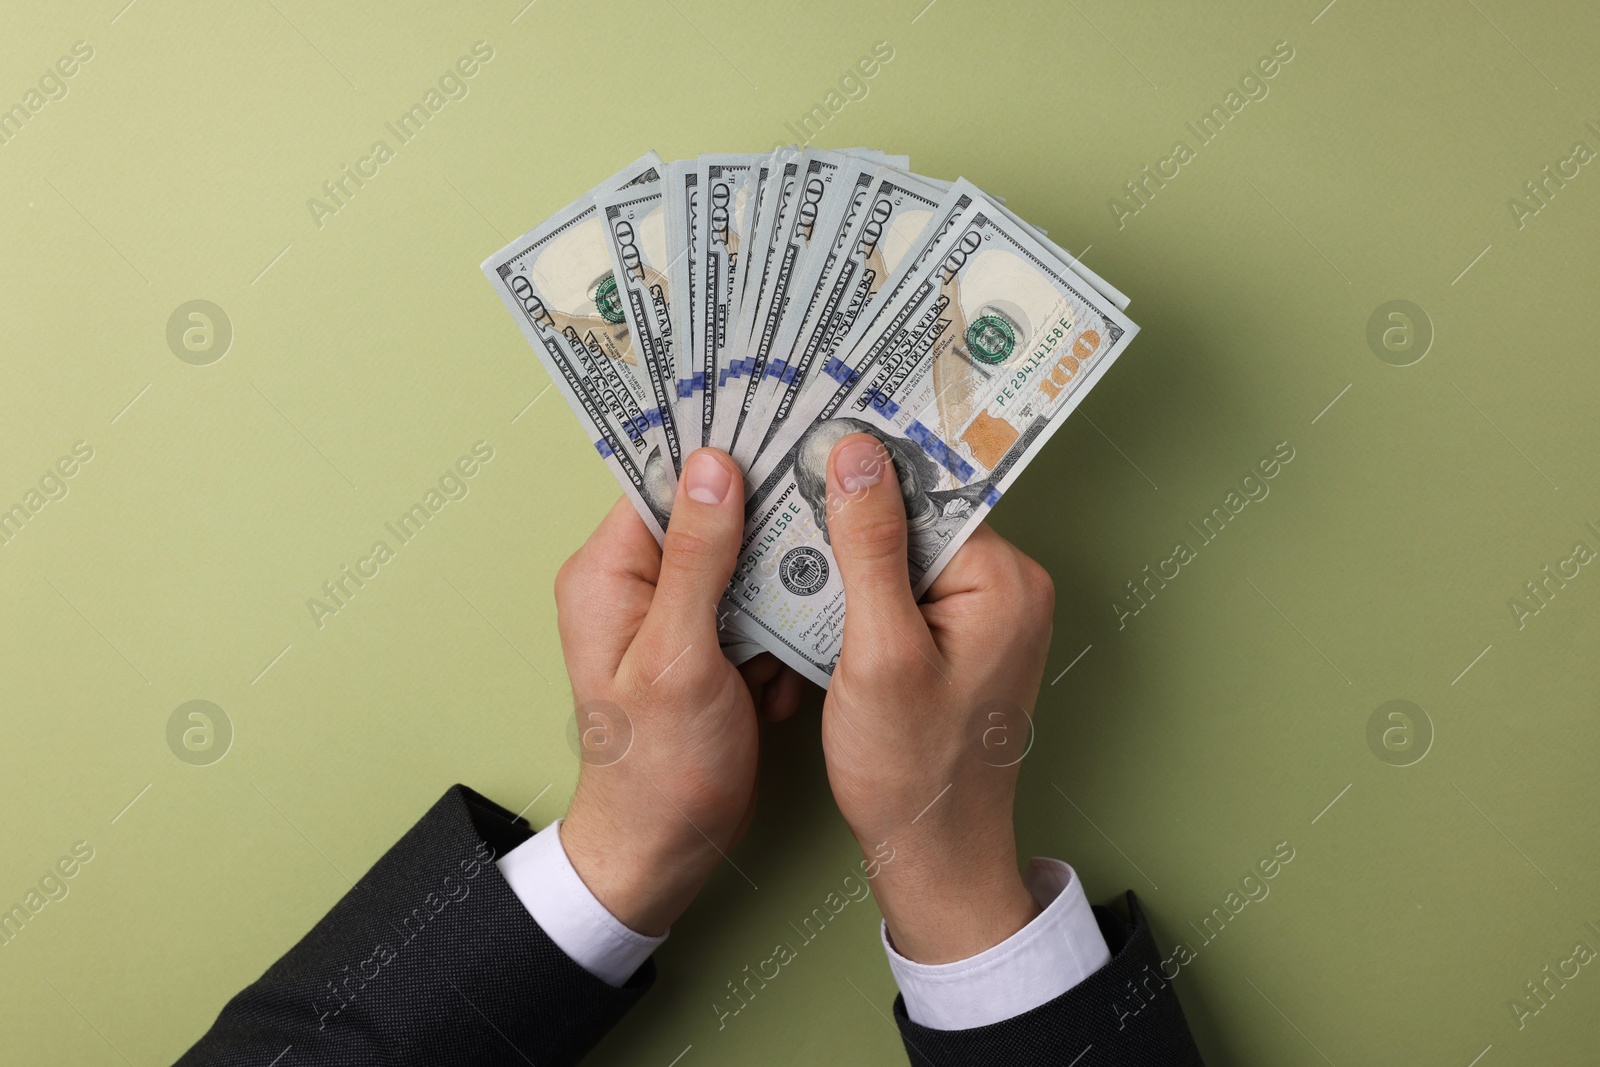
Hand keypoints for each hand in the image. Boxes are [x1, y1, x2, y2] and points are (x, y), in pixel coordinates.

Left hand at [554, 449, 803, 934]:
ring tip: (808, 609)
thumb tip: (713, 468)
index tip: (783, 424)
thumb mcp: (679, 657)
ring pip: (745, 561)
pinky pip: (756, 607)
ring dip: (783, 585)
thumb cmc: (659, 769)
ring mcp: (676, 615)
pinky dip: (781, 630)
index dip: (723, 455)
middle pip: (712, 515)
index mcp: (609, 574)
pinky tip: (784, 671)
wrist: (665, 852)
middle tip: (827, 507)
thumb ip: (696, 559)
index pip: (666, 482)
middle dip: (770, 522)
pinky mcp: (708, 645)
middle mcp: (636, 584)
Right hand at [820, 434, 1054, 963]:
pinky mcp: (960, 636)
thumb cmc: (910, 771)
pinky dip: (857, 587)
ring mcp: (986, 612)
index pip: (927, 490)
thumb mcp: (878, 653)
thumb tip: (854, 454)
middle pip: (915, 513)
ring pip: (902, 548)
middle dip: (846, 508)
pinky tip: (811, 593)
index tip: (800, 439)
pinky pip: (903, 586)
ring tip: (781, 540)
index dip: (861, 467)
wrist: (931, 854)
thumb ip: (868, 548)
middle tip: (775, 487)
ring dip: (845, 550)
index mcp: (1003, 580)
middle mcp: (1007, 586)